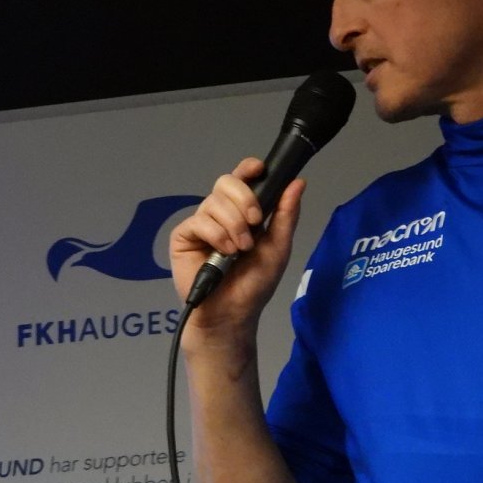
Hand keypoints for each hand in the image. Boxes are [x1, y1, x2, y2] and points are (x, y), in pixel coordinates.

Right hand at [169, 157, 304, 348]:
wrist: (232, 313)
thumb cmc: (255, 283)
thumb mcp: (278, 247)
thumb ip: (286, 215)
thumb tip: (298, 183)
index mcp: (243, 212)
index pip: (242, 178)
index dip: (248, 169)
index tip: (259, 170)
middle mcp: (221, 213)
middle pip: (226, 182)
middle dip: (244, 200)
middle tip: (254, 223)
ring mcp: (202, 223)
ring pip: (214, 202)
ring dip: (233, 225)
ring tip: (240, 250)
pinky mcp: (184, 236)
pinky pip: (199, 221)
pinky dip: (217, 235)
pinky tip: (223, 254)